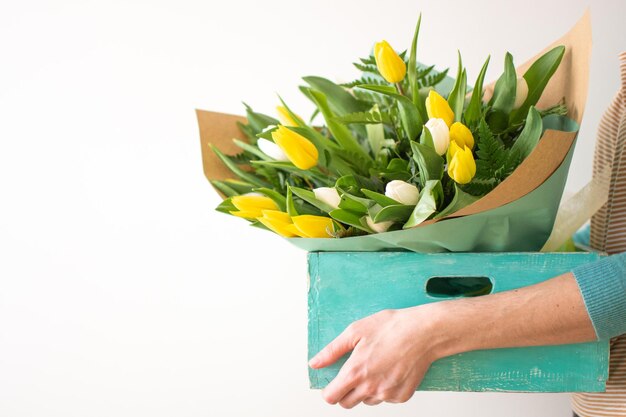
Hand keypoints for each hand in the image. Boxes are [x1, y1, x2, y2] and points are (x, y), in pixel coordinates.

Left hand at [308, 304, 444, 407]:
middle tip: (355, 371)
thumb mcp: (355, 331)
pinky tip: (390, 370)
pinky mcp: (402, 396)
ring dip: (365, 390)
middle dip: (345, 391)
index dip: (329, 390)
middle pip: (347, 403)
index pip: (331, 397)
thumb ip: (332, 351)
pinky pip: (385, 399)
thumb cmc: (391, 327)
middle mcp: (370, 388)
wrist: (424, 332)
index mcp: (356, 372)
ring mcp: (387, 394)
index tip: (333, 382)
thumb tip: (314, 363)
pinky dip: (384, 388)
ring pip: (367, 401)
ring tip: (375, 366)